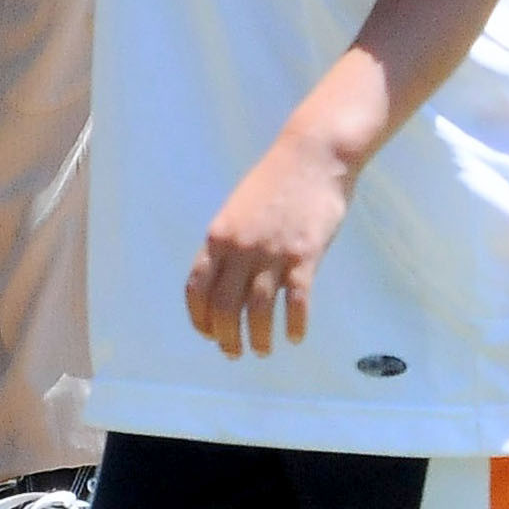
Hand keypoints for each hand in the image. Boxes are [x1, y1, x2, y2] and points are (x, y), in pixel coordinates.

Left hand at [185, 126, 352, 357]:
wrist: (311, 155)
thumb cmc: (275, 181)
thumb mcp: (238, 209)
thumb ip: (230, 243)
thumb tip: (226, 280)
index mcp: (218, 237)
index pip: (197, 288)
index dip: (199, 318)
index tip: (208, 334)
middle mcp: (239, 248)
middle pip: (225, 307)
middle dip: (226, 338)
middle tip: (234, 353)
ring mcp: (272, 252)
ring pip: (259, 310)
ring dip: (259, 338)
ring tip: (262, 350)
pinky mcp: (304, 255)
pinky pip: (296, 302)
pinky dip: (295, 325)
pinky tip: (295, 337)